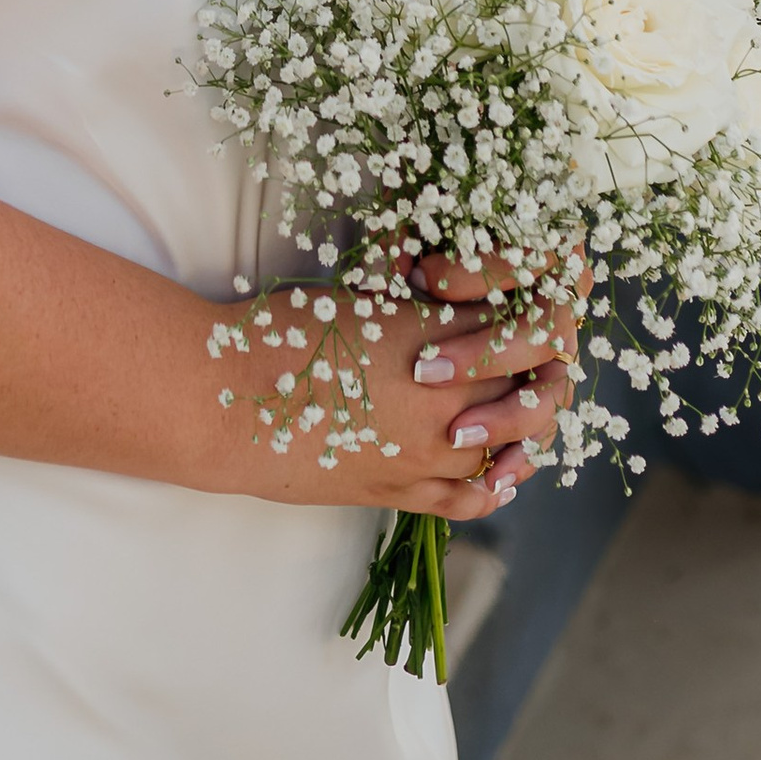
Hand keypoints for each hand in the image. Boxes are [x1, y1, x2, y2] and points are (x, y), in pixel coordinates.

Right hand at [255, 251, 576, 519]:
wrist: (233, 404)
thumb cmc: (287, 334)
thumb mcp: (358, 295)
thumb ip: (410, 286)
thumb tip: (433, 261)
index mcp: (436, 344)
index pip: (512, 330)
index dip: (520, 318)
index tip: (520, 309)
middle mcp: (444, 404)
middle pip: (521, 391)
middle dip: (527, 370)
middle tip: (526, 356)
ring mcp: (425, 456)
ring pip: (504, 449)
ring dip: (518, 430)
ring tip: (516, 411)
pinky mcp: (401, 492)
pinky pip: (469, 498)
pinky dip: (493, 484)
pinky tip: (499, 472)